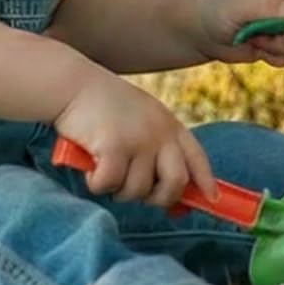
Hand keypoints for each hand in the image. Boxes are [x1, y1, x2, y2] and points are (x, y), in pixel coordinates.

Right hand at [53, 66, 217, 207]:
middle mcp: (159, 132)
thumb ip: (155, 148)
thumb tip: (170, 200)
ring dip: (118, 189)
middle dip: (158, 198)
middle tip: (136, 193)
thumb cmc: (101, 105)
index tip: (211, 199)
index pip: (196, 158)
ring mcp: (139, 140)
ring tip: (103, 167)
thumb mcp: (139, 118)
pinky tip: (89, 166)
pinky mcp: (115, 148)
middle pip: (176, 183)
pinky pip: (109, 185)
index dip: (205, 181)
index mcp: (168, 123)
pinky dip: (97, 183)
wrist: (72, 84)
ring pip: (137, 191)